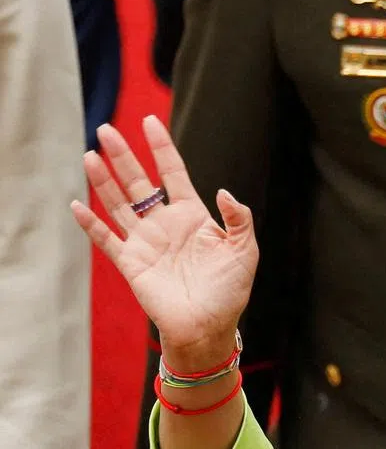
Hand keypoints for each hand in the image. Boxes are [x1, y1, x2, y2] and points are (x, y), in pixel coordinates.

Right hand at [70, 115, 257, 364]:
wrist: (209, 327)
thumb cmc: (230, 291)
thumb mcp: (244, 252)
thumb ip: (239, 220)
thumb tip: (224, 192)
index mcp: (193, 217)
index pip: (173, 174)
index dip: (162, 148)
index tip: (149, 121)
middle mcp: (165, 225)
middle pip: (139, 182)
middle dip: (123, 156)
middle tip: (107, 130)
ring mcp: (146, 242)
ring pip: (119, 204)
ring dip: (103, 181)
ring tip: (91, 155)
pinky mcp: (131, 263)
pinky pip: (106, 240)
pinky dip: (91, 224)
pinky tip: (77, 204)